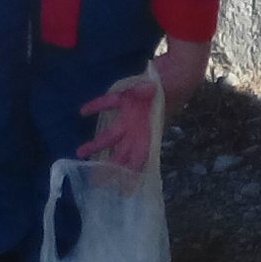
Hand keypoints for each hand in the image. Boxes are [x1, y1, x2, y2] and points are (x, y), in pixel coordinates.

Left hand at [77, 37, 207, 171]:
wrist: (179, 69)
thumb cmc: (175, 86)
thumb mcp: (166, 96)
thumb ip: (150, 94)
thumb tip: (145, 88)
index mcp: (149, 133)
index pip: (139, 160)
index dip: (132, 176)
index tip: (123, 192)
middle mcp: (140, 128)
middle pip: (122, 153)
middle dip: (109, 167)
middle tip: (94, 181)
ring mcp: (132, 115)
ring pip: (112, 135)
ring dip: (98, 145)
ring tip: (81, 153)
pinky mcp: (127, 99)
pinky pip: (109, 105)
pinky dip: (97, 106)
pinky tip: (83, 111)